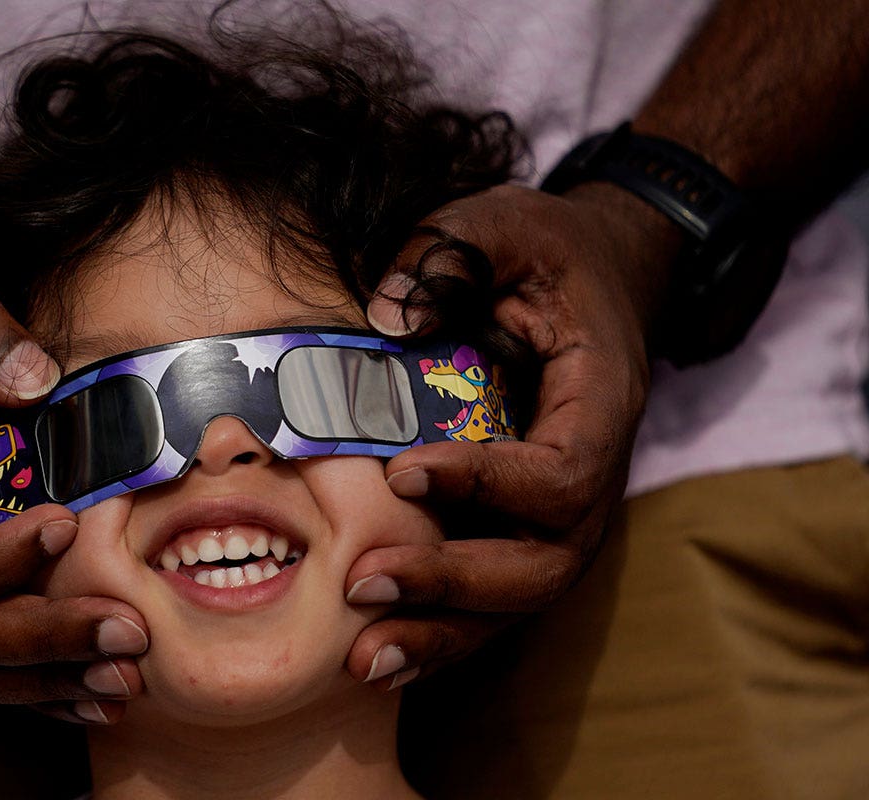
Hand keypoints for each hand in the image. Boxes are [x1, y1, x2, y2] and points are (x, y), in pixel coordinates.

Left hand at [345, 182, 681, 686]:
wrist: (598, 276)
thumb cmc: (546, 251)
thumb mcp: (502, 223)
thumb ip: (447, 255)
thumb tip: (384, 318)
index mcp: (600, 401)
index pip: (564, 471)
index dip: (490, 483)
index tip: (404, 471)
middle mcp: (594, 472)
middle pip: (547, 562)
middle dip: (455, 582)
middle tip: (360, 581)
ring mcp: (565, 511)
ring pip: (522, 600)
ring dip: (445, 633)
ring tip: (362, 658)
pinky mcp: (528, 526)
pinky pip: (499, 597)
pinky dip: (446, 632)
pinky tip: (384, 657)